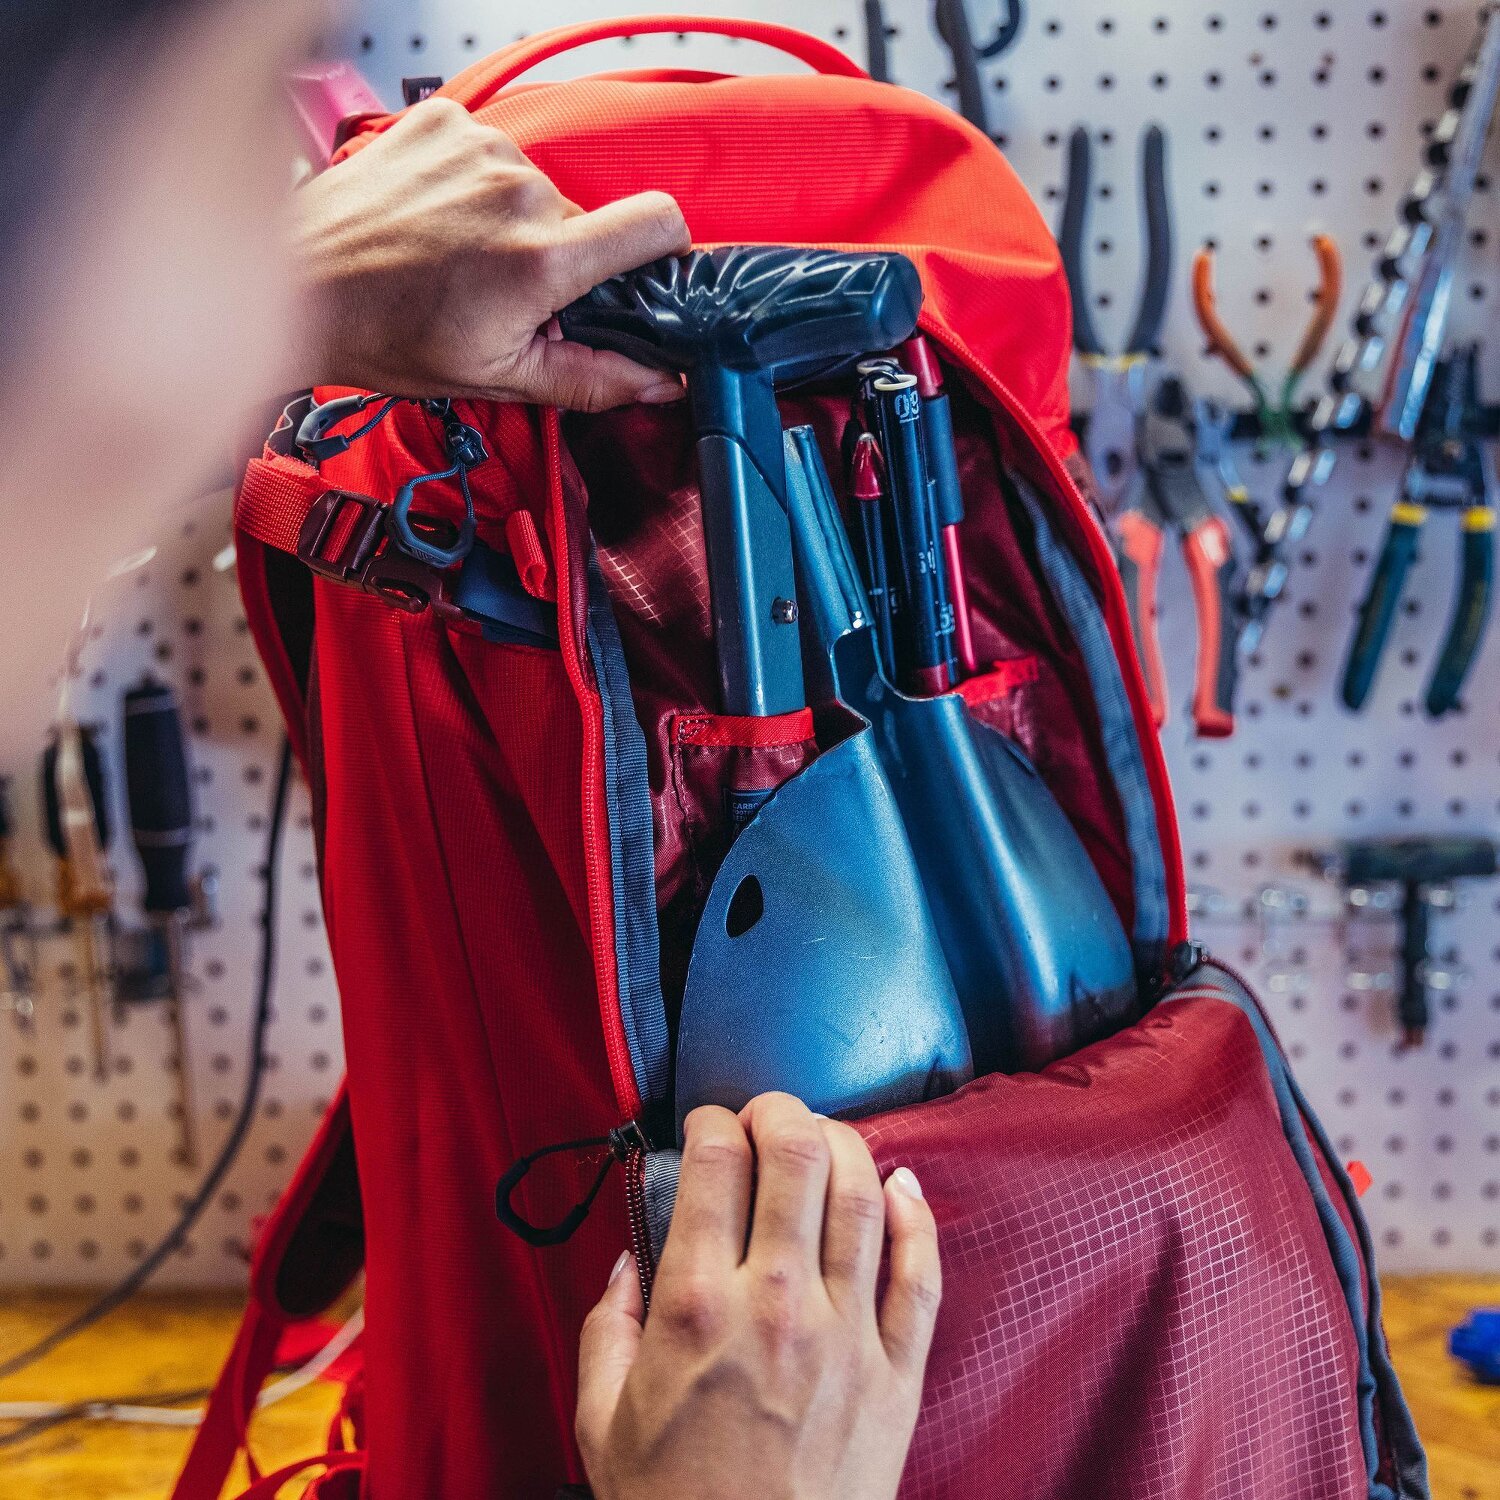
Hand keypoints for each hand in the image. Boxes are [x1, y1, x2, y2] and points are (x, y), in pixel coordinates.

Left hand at [295, 98, 690, 410]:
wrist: (298, 282)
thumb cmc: (384, 333)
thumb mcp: (498, 376)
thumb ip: (592, 379)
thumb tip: (657, 381)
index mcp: (541, 259)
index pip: (658, 222)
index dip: (665, 250)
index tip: (647, 272)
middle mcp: (518, 190)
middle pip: (587, 220)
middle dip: (561, 258)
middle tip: (507, 292)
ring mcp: (480, 148)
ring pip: (540, 190)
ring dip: (516, 223)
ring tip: (462, 256)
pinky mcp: (447, 122)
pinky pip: (495, 155)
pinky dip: (477, 188)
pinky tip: (440, 219)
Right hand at [576, 1094, 940, 1499]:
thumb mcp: (600, 1421)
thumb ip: (606, 1326)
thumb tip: (631, 1261)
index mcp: (697, 1308)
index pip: (715, 1163)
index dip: (710, 1121)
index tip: (706, 1126)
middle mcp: (778, 1303)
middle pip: (797, 1154)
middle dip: (781, 1111)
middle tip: (767, 1114)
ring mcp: (847, 1335)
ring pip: (863, 1194)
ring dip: (845, 1143)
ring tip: (824, 1139)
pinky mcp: (897, 1374)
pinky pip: (920, 1272)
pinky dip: (917, 1216)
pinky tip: (901, 1185)